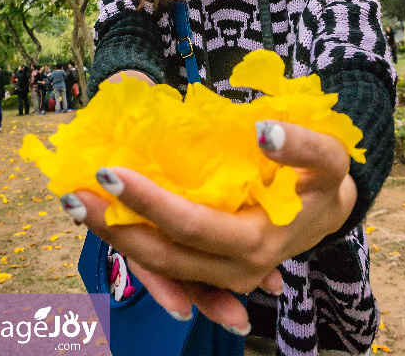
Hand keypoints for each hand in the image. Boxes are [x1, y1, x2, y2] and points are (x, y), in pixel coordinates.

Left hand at [68, 121, 355, 330]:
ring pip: (157, 266)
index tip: (111, 170)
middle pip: (162, 253)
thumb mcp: (328, 155)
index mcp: (256, 240)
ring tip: (76, 205)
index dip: (149, 200)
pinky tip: (102, 222)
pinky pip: (166, 268)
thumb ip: (301, 144)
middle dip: (114, 224)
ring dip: (114, 237)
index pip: (190, 224)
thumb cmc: (324, 179)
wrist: (331, 210)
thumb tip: (261, 131)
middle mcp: (233, 267)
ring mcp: (220, 274)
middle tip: (72, 192)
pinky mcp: (211, 268)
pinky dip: (131, 248)